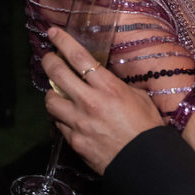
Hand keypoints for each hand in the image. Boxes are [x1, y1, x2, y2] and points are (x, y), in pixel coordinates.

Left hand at [43, 27, 163, 174]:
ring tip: (58, 94)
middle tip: (48, 58)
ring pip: (50, 101)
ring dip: (52, 94)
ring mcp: (78, 122)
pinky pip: (59, 124)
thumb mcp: (138, 97)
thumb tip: (103, 79)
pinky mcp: (73, 140)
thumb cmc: (146, 127)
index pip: (79, 58)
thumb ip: (116, 86)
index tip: (53, 33)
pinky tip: (68, 117)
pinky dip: (61, 117)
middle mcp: (89, 101)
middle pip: (57, 74)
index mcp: (108, 87)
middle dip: (49, 61)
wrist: (143, 161)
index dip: (63, 42)